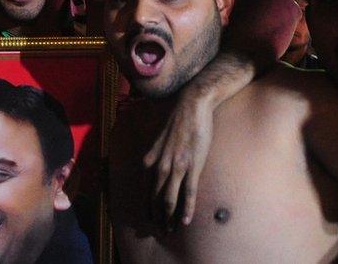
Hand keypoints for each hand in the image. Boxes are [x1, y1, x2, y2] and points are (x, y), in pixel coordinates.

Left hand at [143, 92, 214, 226]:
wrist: (191, 106)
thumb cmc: (176, 122)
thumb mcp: (158, 141)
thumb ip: (155, 156)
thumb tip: (154, 168)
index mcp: (149, 160)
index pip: (145, 191)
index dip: (148, 208)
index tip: (150, 221)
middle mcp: (159, 166)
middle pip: (155, 199)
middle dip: (158, 218)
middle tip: (161, 231)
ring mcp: (175, 167)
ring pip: (169, 200)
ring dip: (169, 218)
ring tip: (171, 231)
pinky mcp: (191, 166)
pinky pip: (188, 193)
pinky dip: (186, 209)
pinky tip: (185, 220)